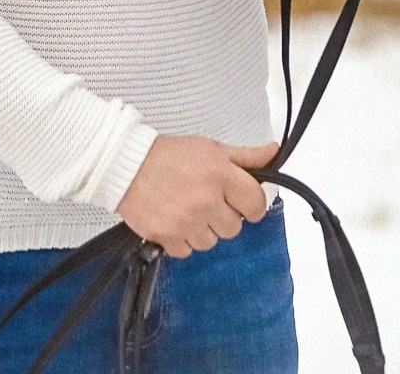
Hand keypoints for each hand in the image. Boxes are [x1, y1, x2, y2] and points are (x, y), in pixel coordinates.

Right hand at [115, 136, 275, 258]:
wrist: (126, 165)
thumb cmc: (168, 155)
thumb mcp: (211, 148)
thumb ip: (245, 156)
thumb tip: (272, 153)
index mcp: (220, 174)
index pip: (256, 204)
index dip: (251, 205)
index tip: (242, 202)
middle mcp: (205, 200)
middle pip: (234, 228)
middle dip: (224, 216)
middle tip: (207, 201)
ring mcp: (186, 221)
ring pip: (211, 242)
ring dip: (202, 229)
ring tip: (188, 209)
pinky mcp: (166, 236)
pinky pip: (187, 251)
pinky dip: (182, 240)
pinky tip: (175, 221)